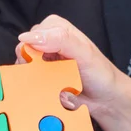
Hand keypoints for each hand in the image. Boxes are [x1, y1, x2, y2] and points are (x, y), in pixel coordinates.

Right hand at [17, 15, 130, 130]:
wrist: (106, 100)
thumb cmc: (99, 73)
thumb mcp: (83, 52)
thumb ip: (60, 39)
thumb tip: (27, 38)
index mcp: (56, 30)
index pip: (32, 35)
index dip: (33, 49)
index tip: (45, 61)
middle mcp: (47, 45)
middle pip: (23, 53)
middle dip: (33, 67)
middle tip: (51, 75)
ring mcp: (43, 64)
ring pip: (24, 71)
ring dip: (37, 82)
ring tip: (56, 86)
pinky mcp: (41, 82)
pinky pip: (29, 87)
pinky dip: (39, 92)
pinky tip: (55, 94)